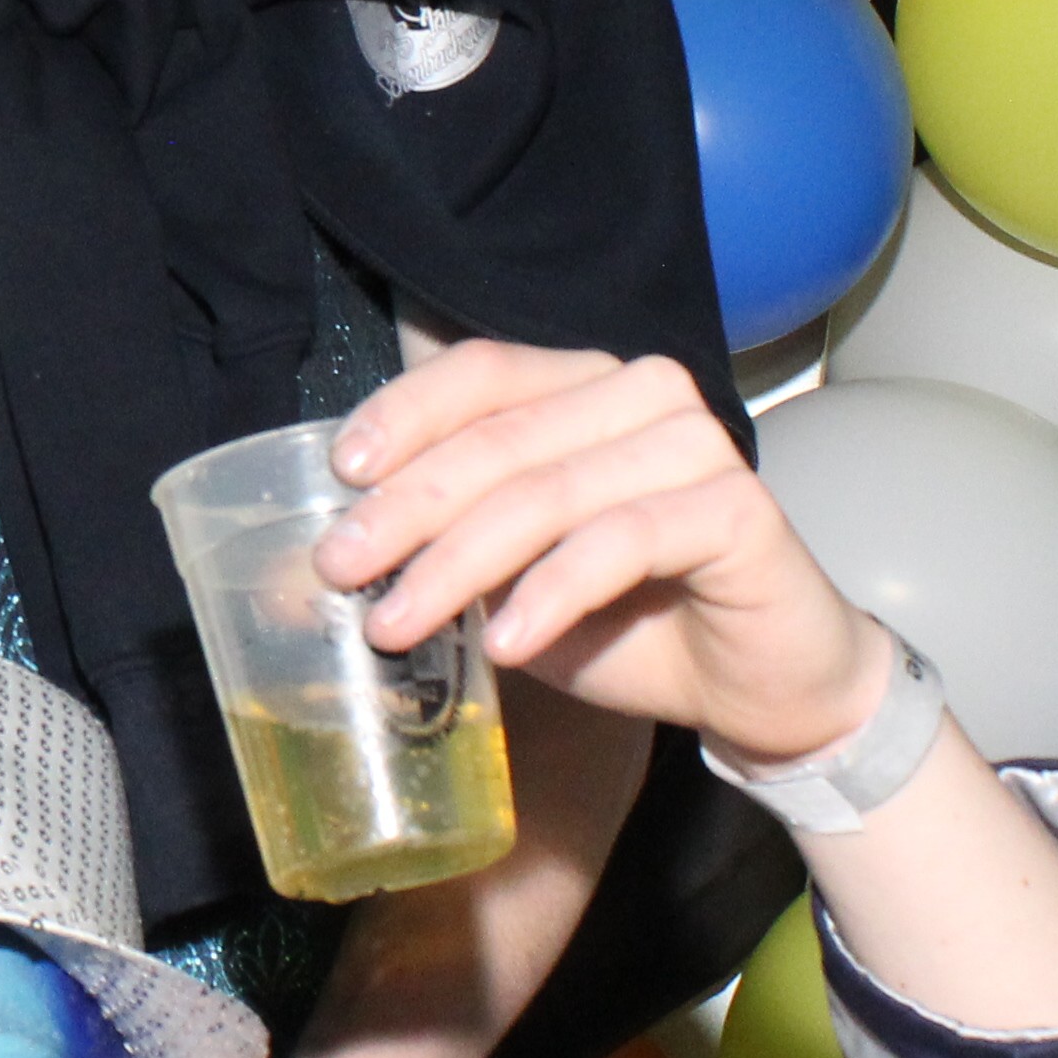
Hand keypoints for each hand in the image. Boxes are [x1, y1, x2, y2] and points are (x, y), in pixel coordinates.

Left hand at [314, 340, 887, 768]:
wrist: (762, 684)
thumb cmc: (631, 623)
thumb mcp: (508, 590)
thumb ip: (431, 563)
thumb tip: (294, 583)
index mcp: (584, 387)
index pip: (479, 372)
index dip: (402, 416)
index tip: (338, 476)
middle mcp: (642, 395)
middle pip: (498, 438)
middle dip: (406, 509)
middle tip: (340, 570)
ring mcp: (696, 444)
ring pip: (546, 492)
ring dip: (458, 563)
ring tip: (396, 625)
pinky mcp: (737, 509)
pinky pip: (621, 540)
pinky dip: (551, 593)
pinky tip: (506, 645)